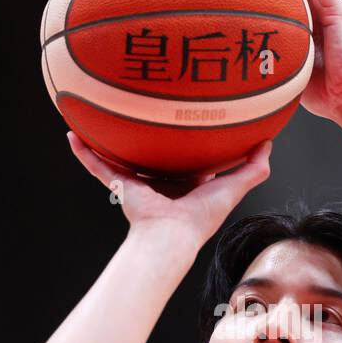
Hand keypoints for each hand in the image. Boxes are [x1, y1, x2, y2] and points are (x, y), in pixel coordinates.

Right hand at [66, 132, 272, 248]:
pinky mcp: (121, 186)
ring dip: (108, 139)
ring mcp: (139, 184)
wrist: (171, 235)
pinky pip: (99, 166)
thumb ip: (252, 169)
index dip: (189, 139)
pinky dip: (85, 154)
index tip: (188, 117)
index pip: (188, 156)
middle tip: (142, 108)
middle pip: (152, 153)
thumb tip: (269, 143)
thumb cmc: (201, 216)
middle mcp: (162, 182)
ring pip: (121, 156)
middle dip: (147, 136)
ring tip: (96, 115)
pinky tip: (72, 135)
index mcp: (187, 182)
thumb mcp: (232, 187)